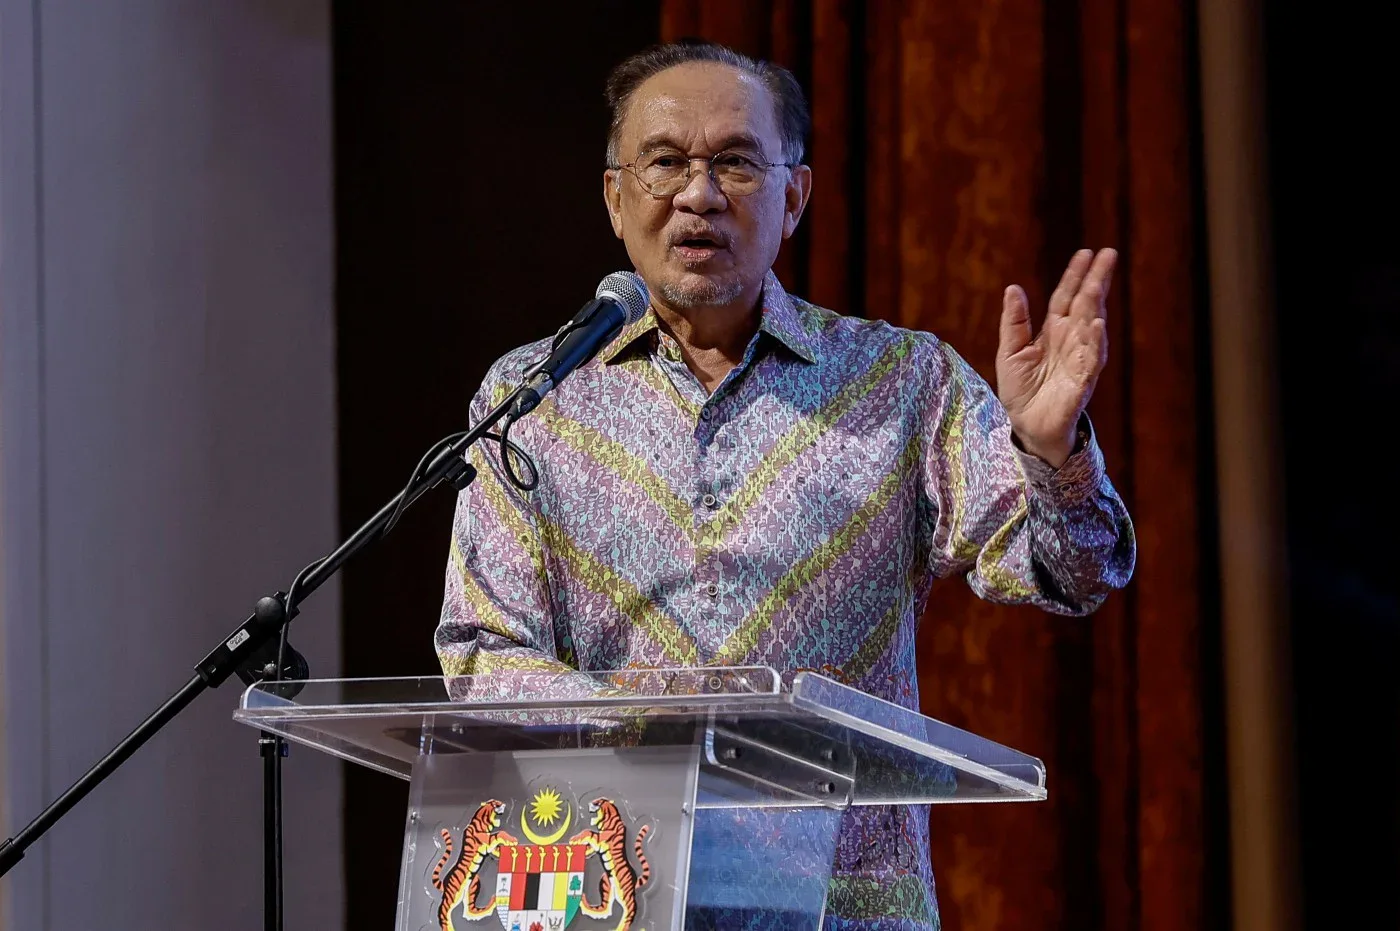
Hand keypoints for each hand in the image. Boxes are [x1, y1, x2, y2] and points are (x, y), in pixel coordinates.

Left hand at [996, 248, 1115, 467]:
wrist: (1028, 425)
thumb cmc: (1021, 389)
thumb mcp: (1010, 351)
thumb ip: (1014, 321)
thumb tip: (1014, 288)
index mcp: (1053, 330)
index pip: (1066, 296)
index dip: (1075, 275)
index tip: (1086, 253)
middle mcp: (1071, 340)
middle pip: (1086, 304)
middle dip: (1096, 280)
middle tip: (1108, 254)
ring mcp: (1080, 358)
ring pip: (1092, 326)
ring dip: (1096, 305)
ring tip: (1098, 284)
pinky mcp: (1083, 380)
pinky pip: (1092, 358)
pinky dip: (1095, 342)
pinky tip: (1098, 325)